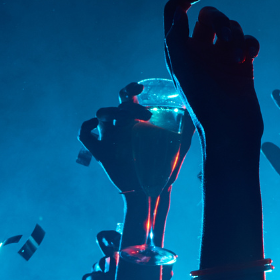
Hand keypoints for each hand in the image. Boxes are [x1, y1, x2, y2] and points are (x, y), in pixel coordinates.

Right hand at [80, 84, 196, 196]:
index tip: (140, 90)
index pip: (126, 96)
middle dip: (127, 103)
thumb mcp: (181, 144)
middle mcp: (120, 127)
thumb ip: (188, 126)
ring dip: (113, 113)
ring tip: (128, 121)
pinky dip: (87, 127)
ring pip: (101, 115)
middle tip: (145, 115)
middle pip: (115, 104)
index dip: (129, 88)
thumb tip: (194, 108)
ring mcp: (109, 139)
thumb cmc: (166, 168)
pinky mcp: (100, 153)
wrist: (153, 191)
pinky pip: (84, 135)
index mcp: (135, 120)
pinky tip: (97, 127)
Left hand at [164, 0, 262, 147]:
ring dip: (236, 37)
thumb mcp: (183, 67)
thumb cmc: (202, 101)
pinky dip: (250, 44)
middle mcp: (197, 53)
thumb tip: (178, 10)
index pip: (174, 13)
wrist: (229, 129)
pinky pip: (248, 41)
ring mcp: (219, 59)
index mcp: (178, 52)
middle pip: (209, 17)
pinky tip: (249, 58)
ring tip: (236, 58)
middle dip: (220, 21)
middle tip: (226, 37)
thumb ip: (177, 37)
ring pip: (231, 27)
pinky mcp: (241, 65)